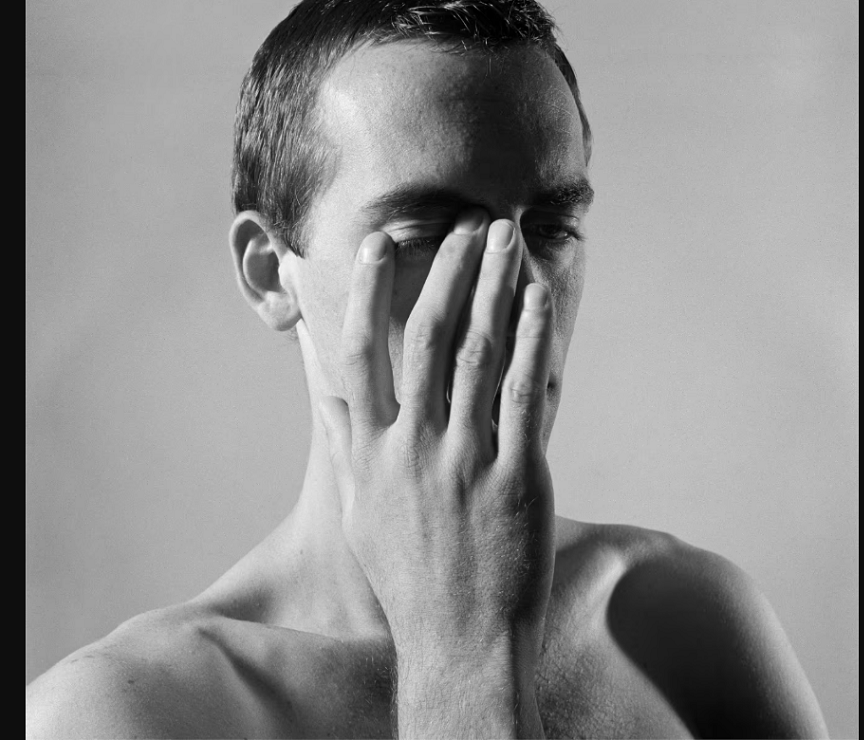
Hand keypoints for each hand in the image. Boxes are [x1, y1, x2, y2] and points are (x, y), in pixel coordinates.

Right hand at [317, 208, 554, 735]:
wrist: (458, 641)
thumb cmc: (408, 572)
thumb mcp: (358, 505)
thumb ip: (343, 436)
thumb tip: (323, 382)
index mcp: (370, 450)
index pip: (360, 352)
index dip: (370, 291)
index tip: (383, 241)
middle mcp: (411, 448)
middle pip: (423, 337)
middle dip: (446, 270)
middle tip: (468, 222)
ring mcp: (464, 461)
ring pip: (475, 353)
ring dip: (491, 287)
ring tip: (505, 238)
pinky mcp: (516, 477)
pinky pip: (525, 393)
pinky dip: (533, 339)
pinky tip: (539, 298)